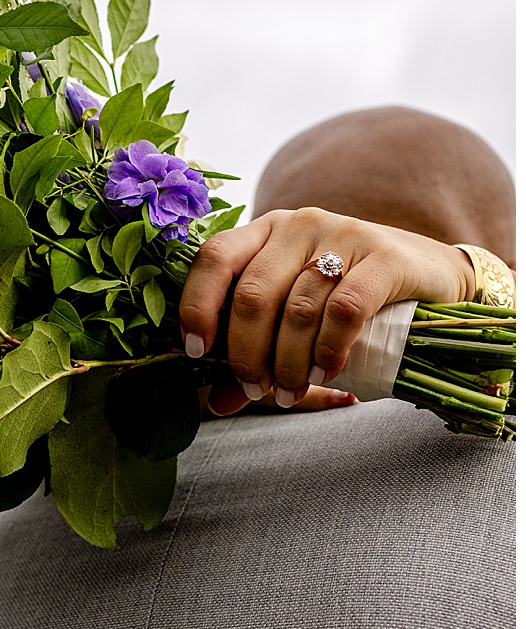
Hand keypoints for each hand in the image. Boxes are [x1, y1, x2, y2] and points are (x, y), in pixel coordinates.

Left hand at [180, 207, 473, 409]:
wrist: (432, 277)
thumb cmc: (350, 298)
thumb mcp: (296, 317)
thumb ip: (257, 353)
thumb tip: (218, 402)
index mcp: (265, 231)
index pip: (214, 258)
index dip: (197, 305)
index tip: (197, 351)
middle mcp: (298, 225)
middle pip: (253, 294)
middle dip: (247, 352)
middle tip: (256, 389)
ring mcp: (343, 234)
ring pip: (298, 308)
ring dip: (290, 362)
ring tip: (292, 393)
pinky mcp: (385, 256)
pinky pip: (345, 309)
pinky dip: (329, 348)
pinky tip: (326, 373)